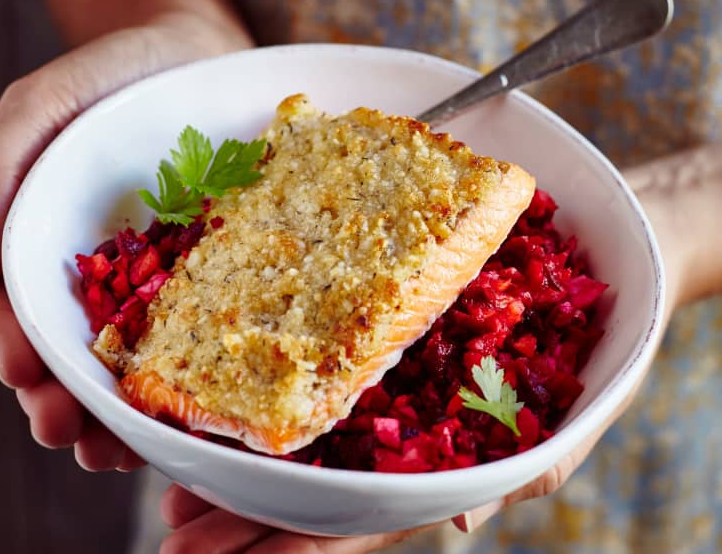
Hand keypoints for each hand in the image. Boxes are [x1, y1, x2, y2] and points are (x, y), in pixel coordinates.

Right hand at [0, 16, 249, 469]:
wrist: (196, 55)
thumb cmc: (114, 73)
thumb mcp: (46, 103)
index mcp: (34, 235)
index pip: (4, 306)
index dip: (10, 347)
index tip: (29, 381)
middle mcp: (83, 268)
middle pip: (58, 349)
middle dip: (61, 401)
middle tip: (78, 441)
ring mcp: (140, 277)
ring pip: (116, 357)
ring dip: (113, 410)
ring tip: (124, 452)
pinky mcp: (194, 275)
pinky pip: (180, 332)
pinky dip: (173, 376)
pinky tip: (180, 411)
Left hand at [159, 145, 721, 547]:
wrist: (600, 249)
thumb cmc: (599, 339)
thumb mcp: (575, 413)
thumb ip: (524, 467)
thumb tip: (464, 518)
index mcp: (437, 456)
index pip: (357, 514)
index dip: (291, 544)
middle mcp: (397, 420)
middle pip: (309, 480)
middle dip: (241, 513)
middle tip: (174, 528)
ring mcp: (381, 371)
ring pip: (299, 427)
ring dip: (238, 458)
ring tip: (174, 480)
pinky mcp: (371, 318)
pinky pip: (313, 347)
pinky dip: (267, 369)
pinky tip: (220, 383)